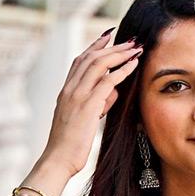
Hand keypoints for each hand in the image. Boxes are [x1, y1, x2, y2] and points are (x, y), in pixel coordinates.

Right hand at [40, 27, 143, 176]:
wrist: (58, 159)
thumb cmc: (69, 145)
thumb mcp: (81, 119)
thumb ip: (95, 102)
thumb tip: (112, 92)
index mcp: (66, 91)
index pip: (80, 60)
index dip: (95, 46)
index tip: (108, 36)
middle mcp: (70, 89)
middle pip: (92, 57)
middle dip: (112, 46)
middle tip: (130, 40)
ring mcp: (78, 95)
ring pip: (99, 64)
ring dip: (120, 53)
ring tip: (136, 48)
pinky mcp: (88, 105)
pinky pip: (108, 81)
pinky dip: (122, 70)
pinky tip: (134, 64)